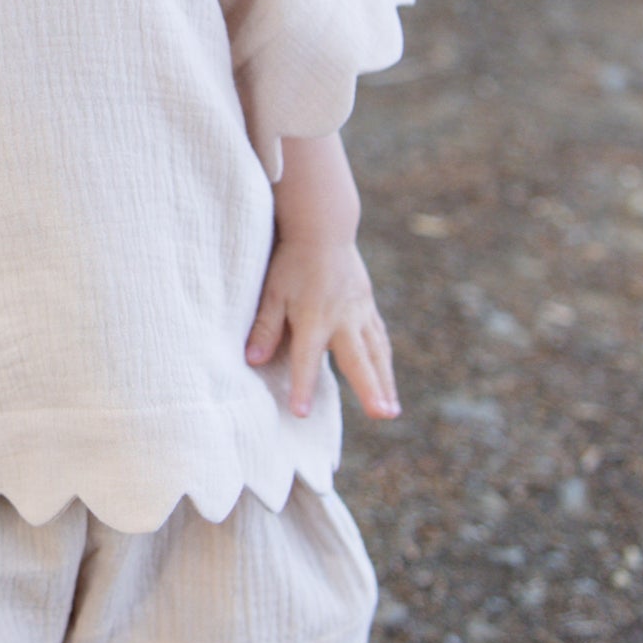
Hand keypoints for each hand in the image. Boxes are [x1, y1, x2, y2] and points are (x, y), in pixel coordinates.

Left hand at [245, 235, 399, 421]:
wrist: (323, 227)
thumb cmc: (291, 261)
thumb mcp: (271, 291)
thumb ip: (264, 327)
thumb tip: (252, 360)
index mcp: (313, 316)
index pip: (305, 358)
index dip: (302, 386)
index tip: (301, 413)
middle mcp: (342, 318)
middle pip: (358, 360)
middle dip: (369, 389)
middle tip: (382, 415)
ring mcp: (359, 313)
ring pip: (376, 354)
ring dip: (385, 383)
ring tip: (390, 412)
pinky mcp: (368, 307)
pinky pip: (379, 339)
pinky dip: (384, 363)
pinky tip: (387, 382)